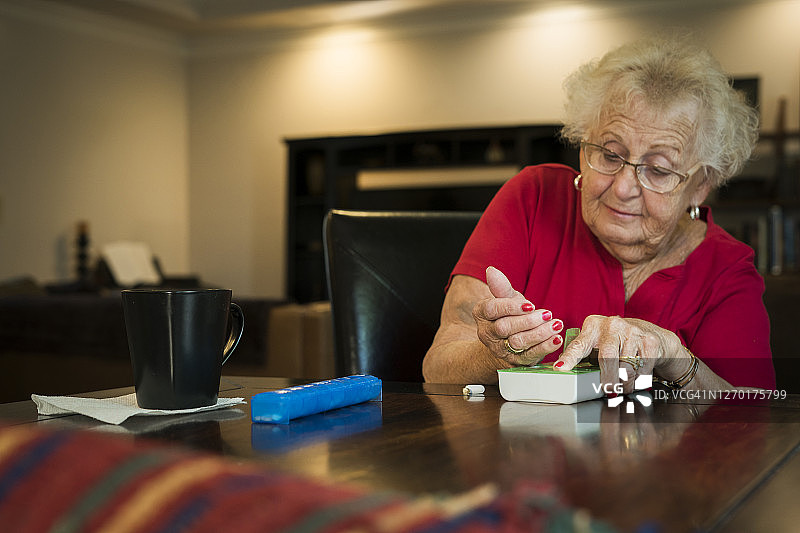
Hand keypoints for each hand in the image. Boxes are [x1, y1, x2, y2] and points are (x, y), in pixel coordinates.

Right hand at [472, 266, 563, 365]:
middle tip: (547, 314)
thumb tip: (491, 270)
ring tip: (556, 324)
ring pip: (517, 343)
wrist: (508, 339)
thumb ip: (501, 287)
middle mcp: (487, 333)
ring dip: (539, 334)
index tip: (530, 305)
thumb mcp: (506, 298)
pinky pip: (529, 356)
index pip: (492, 309)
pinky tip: (556, 339)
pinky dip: (545, 347)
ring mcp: (499, 349)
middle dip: (528, 321)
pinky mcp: (514, 362)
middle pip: (504, 328)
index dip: (511, 307)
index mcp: (482, 314)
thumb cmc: (508, 314)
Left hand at [554, 315, 687, 393]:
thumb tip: (564, 371)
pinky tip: (637, 378)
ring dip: (625, 383)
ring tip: (623, 386)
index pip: (579, 344)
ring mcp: (632, 331)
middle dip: (608, 379)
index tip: (560, 368)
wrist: (651, 335)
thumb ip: (584, 354)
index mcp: (593, 326)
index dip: (569, 358)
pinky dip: (639, 380)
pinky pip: (643, 370)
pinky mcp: (650, 341)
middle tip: (608, 391)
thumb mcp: (598, 342)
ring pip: (626, 367)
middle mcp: (612, 325)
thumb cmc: (618, 341)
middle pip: (607, 358)